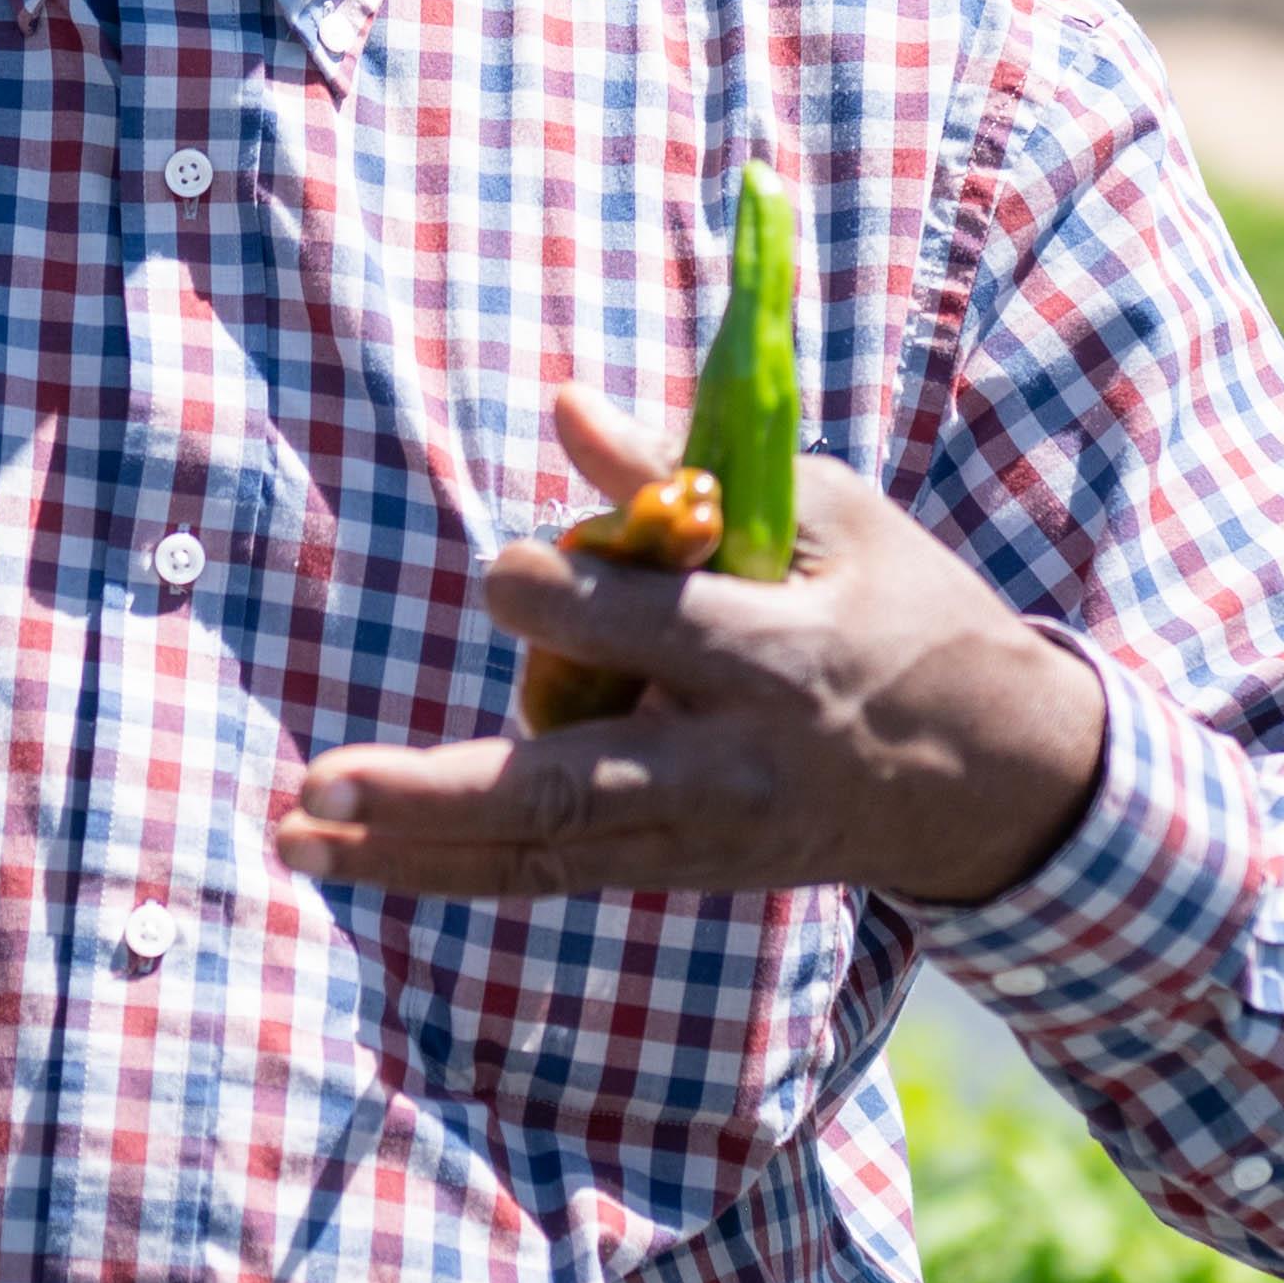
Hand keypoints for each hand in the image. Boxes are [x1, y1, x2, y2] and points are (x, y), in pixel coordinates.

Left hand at [276, 391, 1099, 907]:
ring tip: (292, 832)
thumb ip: (680, 476)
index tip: (510, 573)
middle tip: (323, 781)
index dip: (566, 599)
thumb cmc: (902, 610)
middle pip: (568, 788)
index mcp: (781, 657)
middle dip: (440, 790)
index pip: (652, 634)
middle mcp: (727, 768)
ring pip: (538, 852)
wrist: (991, 776)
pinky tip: (349, 858)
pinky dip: (447, 868)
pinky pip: (546, 875)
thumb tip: (563, 406)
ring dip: (409, 849)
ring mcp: (698, 839)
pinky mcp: (678, 873)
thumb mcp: (825, 518)